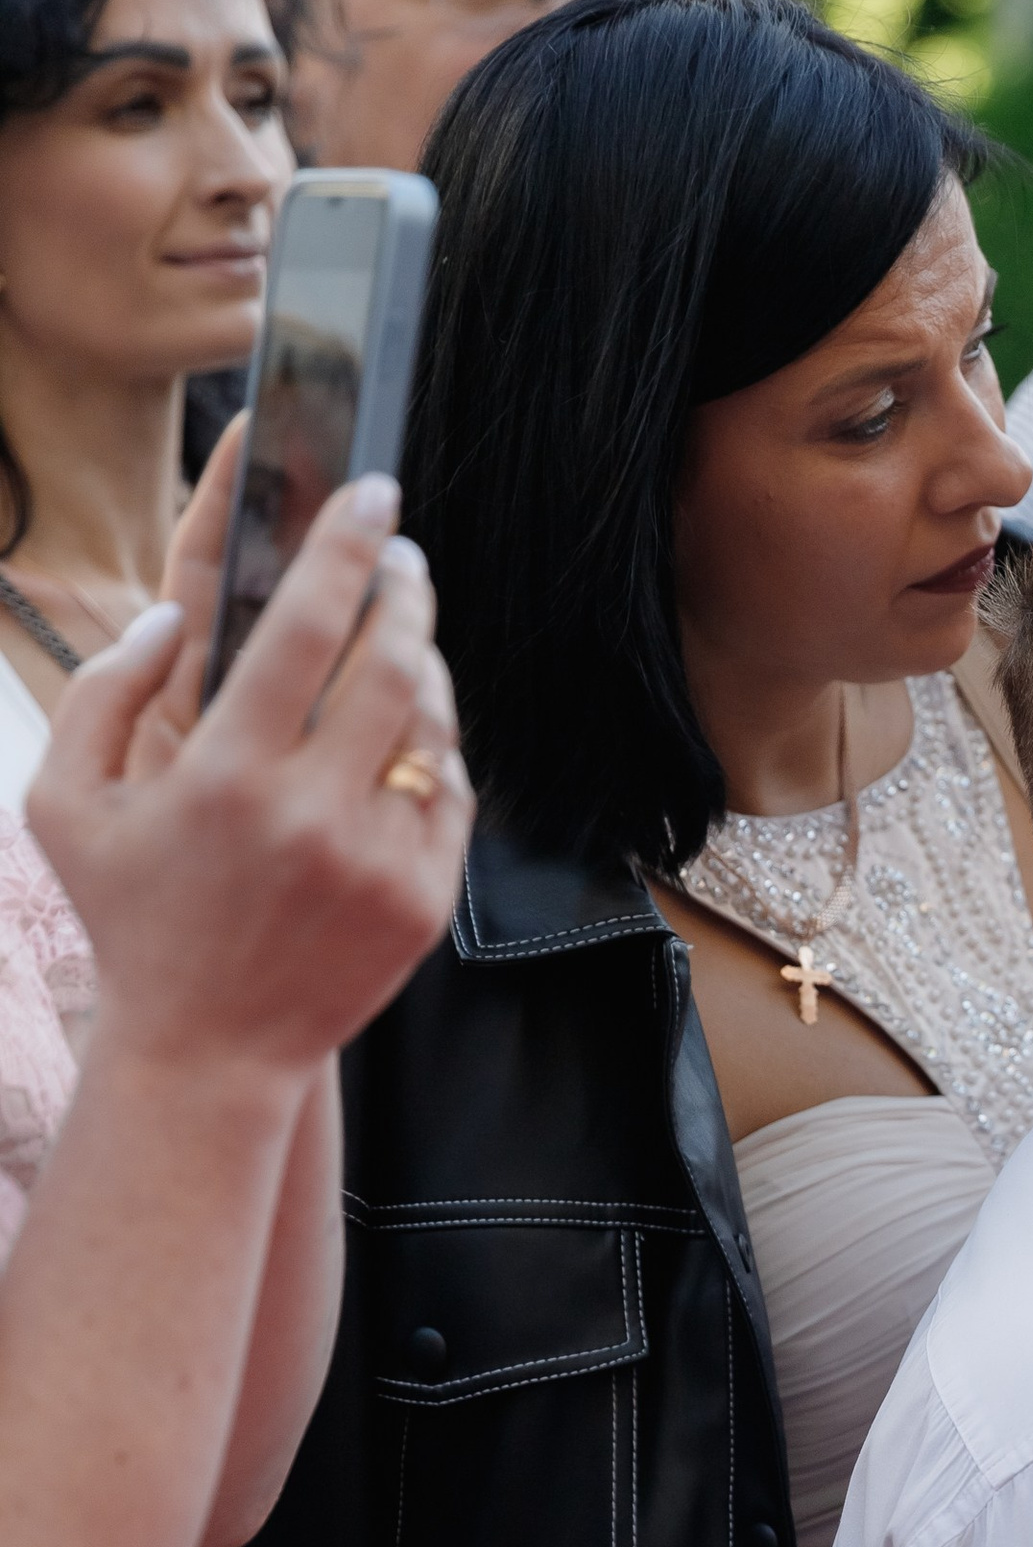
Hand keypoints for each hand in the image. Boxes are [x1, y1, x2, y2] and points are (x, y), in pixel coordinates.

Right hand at [27, 425, 470, 1082]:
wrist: (209, 1054)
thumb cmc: (134, 919)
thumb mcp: (67, 806)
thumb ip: (100, 694)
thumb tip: (168, 615)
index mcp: (225, 777)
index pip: (307, 627)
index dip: (342, 545)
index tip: (370, 492)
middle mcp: (312, 814)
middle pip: (394, 662)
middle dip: (403, 589)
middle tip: (398, 554)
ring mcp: (379, 860)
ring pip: (432, 723)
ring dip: (425, 662)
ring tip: (403, 632)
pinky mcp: (424, 900)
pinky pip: (450, 793)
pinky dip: (435, 749)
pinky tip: (410, 729)